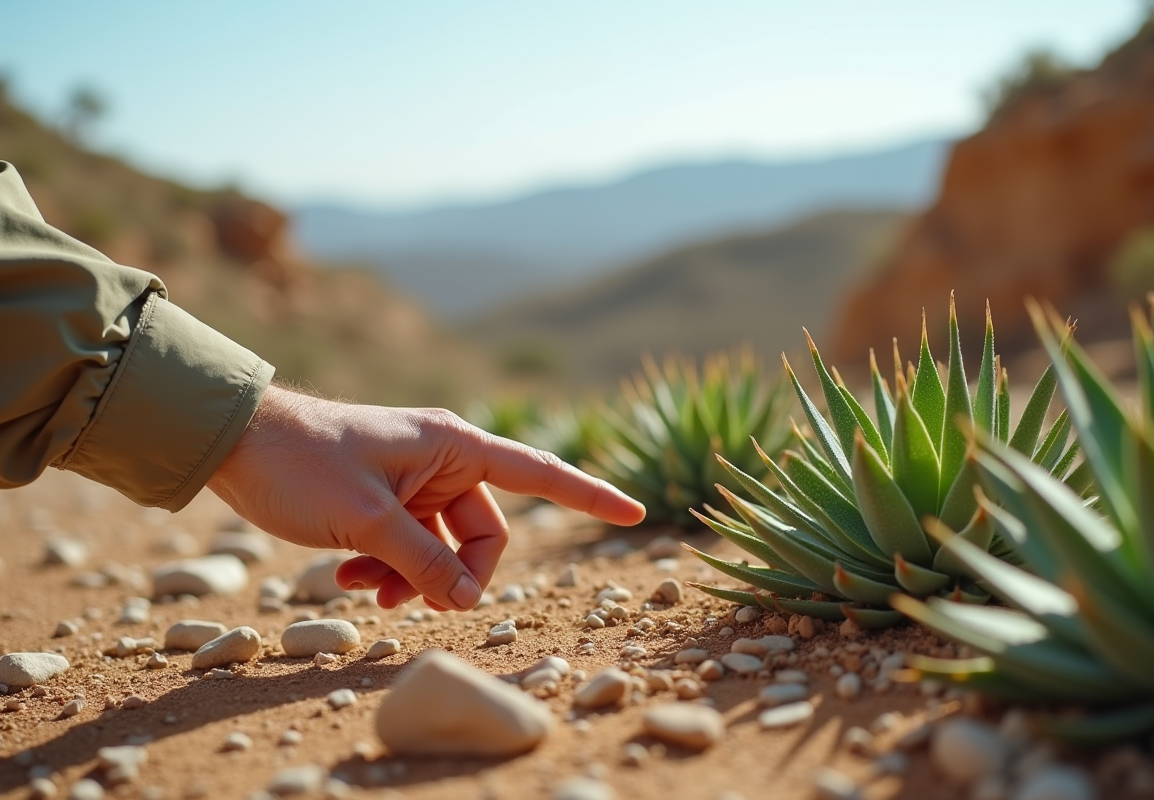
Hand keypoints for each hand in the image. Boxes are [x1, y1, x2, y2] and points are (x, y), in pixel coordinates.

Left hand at [207, 385, 644, 609]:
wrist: (235, 441)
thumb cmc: (303, 463)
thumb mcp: (368, 521)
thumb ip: (423, 562)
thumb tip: (466, 601)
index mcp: (456, 445)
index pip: (540, 473)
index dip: (591, 495)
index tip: (636, 513)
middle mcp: (444, 460)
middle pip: (485, 533)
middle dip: (454, 574)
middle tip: (417, 604)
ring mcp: (416, 480)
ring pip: (444, 546)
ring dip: (414, 577)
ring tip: (366, 591)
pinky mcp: (389, 497)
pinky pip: (412, 544)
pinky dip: (389, 568)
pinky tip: (351, 579)